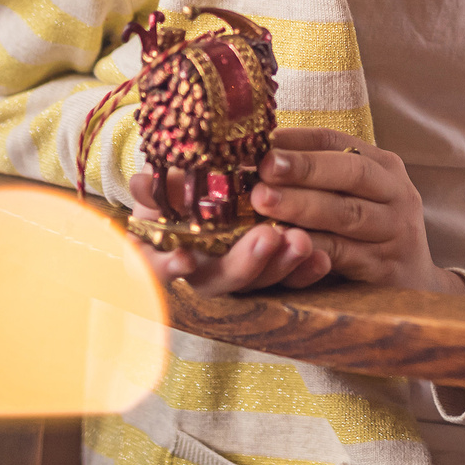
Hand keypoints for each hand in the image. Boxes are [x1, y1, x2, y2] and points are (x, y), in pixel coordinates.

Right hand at [127, 168, 332, 294]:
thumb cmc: (179, 191)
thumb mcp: (167, 186)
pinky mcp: (270, 274)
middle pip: (220, 280)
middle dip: (245, 262)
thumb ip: (157, 189)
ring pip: (258, 282)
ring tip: (303, 241)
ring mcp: (237, 276)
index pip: (161, 269)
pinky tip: (323, 258)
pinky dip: (305, 272)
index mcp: (167, 253)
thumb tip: (140, 183)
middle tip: (269, 236)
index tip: (185, 258)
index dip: (170, 267)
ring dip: (282, 264)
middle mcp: (202, 273)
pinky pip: (289, 281)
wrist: (207, 191)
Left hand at [248, 128, 462, 295]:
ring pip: (348, 213)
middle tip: (264, 167)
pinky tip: (284, 241)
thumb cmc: (370, 232)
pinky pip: (345, 254)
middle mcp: (396, 193)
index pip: (339, 142)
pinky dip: (313, 246)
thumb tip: (259, 154)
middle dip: (304, 168)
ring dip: (303, 205)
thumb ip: (319, 178)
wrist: (416, 281)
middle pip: (351, 173)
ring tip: (263, 200)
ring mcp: (395, 231)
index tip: (264, 138)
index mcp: (383, 166)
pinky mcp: (387, 268)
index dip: (300, 140)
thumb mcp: (356, 196)